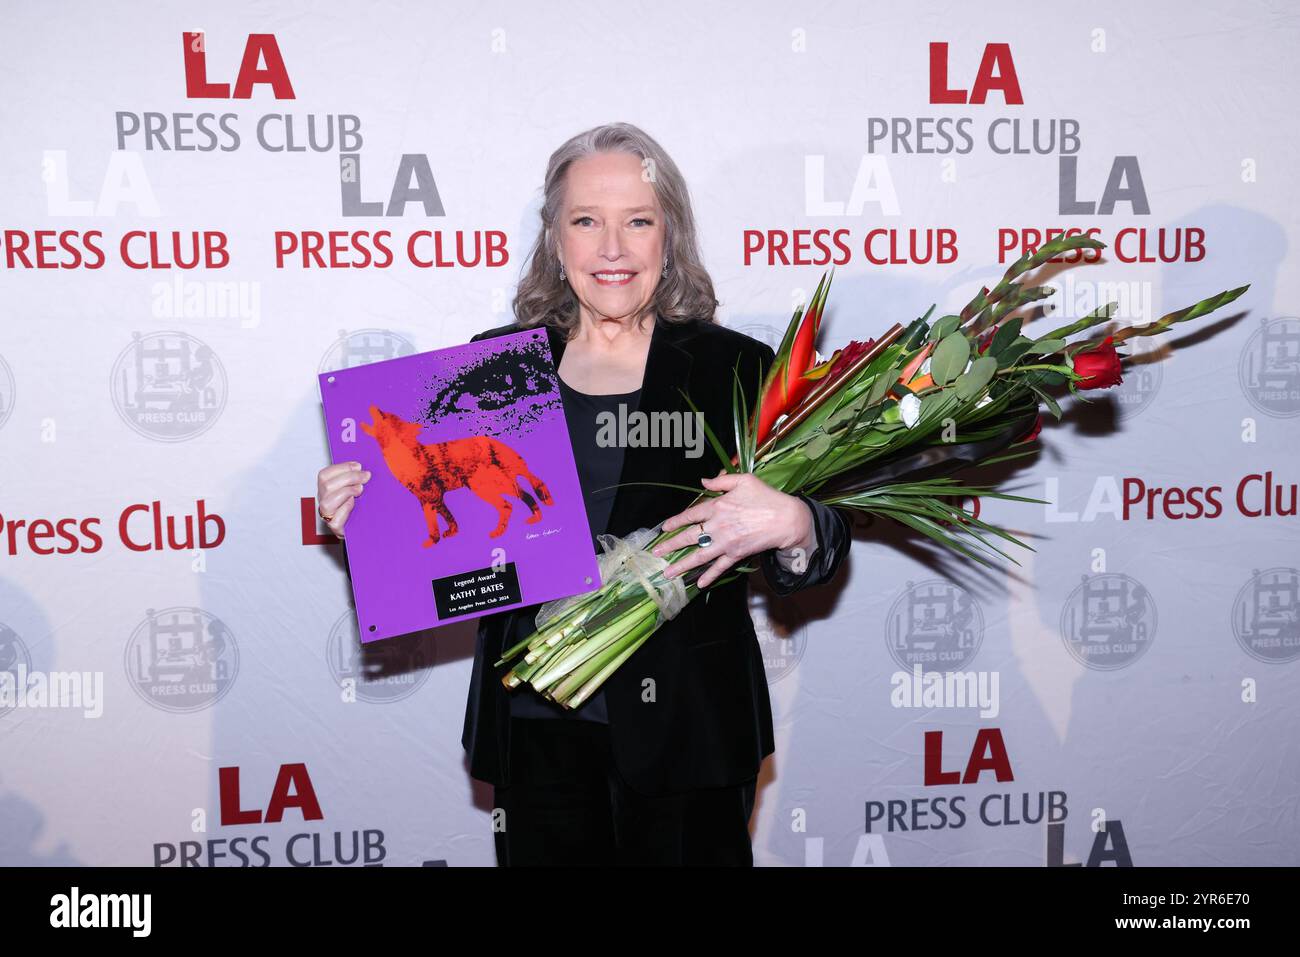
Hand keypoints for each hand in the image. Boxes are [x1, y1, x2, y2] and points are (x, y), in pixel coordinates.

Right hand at [316, 461, 371, 538]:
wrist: (368, 528)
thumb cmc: (363, 505)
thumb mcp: (359, 488)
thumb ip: (358, 478)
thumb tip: (365, 470)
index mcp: (327, 490)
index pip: (324, 475)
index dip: (341, 468)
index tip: (358, 466)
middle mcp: (325, 501)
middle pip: (326, 486)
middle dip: (348, 478)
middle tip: (366, 477)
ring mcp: (328, 516)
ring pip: (327, 502)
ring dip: (346, 492)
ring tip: (360, 490)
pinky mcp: (335, 528)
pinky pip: (335, 520)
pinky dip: (345, 509)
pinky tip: (354, 503)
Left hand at [649, 469, 815, 588]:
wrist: (786, 519)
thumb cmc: (766, 497)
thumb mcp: (744, 480)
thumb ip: (721, 481)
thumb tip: (703, 481)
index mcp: (717, 506)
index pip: (690, 515)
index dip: (675, 521)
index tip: (663, 527)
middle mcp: (717, 526)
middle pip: (689, 537)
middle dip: (670, 545)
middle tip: (656, 553)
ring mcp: (725, 542)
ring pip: (699, 556)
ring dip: (681, 565)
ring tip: (668, 573)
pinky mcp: (736, 554)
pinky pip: (719, 567)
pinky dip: (709, 576)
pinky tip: (698, 584)